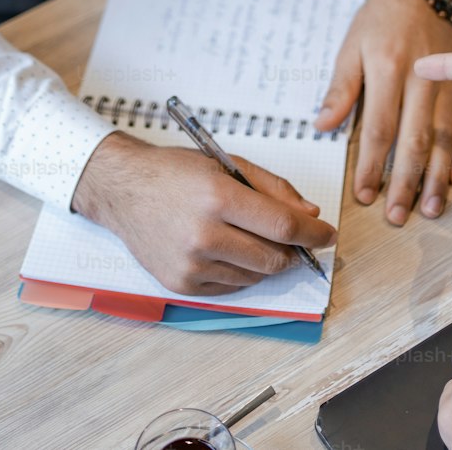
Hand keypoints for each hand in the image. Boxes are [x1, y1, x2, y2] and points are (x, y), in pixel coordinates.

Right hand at [71, 130, 336, 295]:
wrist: (123, 189)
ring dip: (265, 261)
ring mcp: (191, 264)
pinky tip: (226, 249)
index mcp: (218, 198)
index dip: (312, 234)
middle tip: (293, 238)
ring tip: (247, 235)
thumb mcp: (227, 165)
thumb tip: (309, 213)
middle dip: (292, 251)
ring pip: (254, 276)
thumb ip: (272, 188)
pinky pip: (230, 287)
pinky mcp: (180, 284)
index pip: (281, 225)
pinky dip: (240, 272)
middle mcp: (204, 235)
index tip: (328, 235)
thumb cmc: (176, 172)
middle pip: (273, 258)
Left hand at [316, 0, 451, 222]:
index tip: (364, 194)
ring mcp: (447, 85)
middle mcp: (422, 80)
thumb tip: (321, 126)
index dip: (371, 164)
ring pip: (444, 139)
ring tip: (427, 209)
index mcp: (389, 68)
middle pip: (415, 140)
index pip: (380, 127)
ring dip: (436, 178)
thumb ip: (340, 89)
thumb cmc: (379, 22)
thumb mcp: (351, 47)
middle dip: (405, 182)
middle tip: (397, 216)